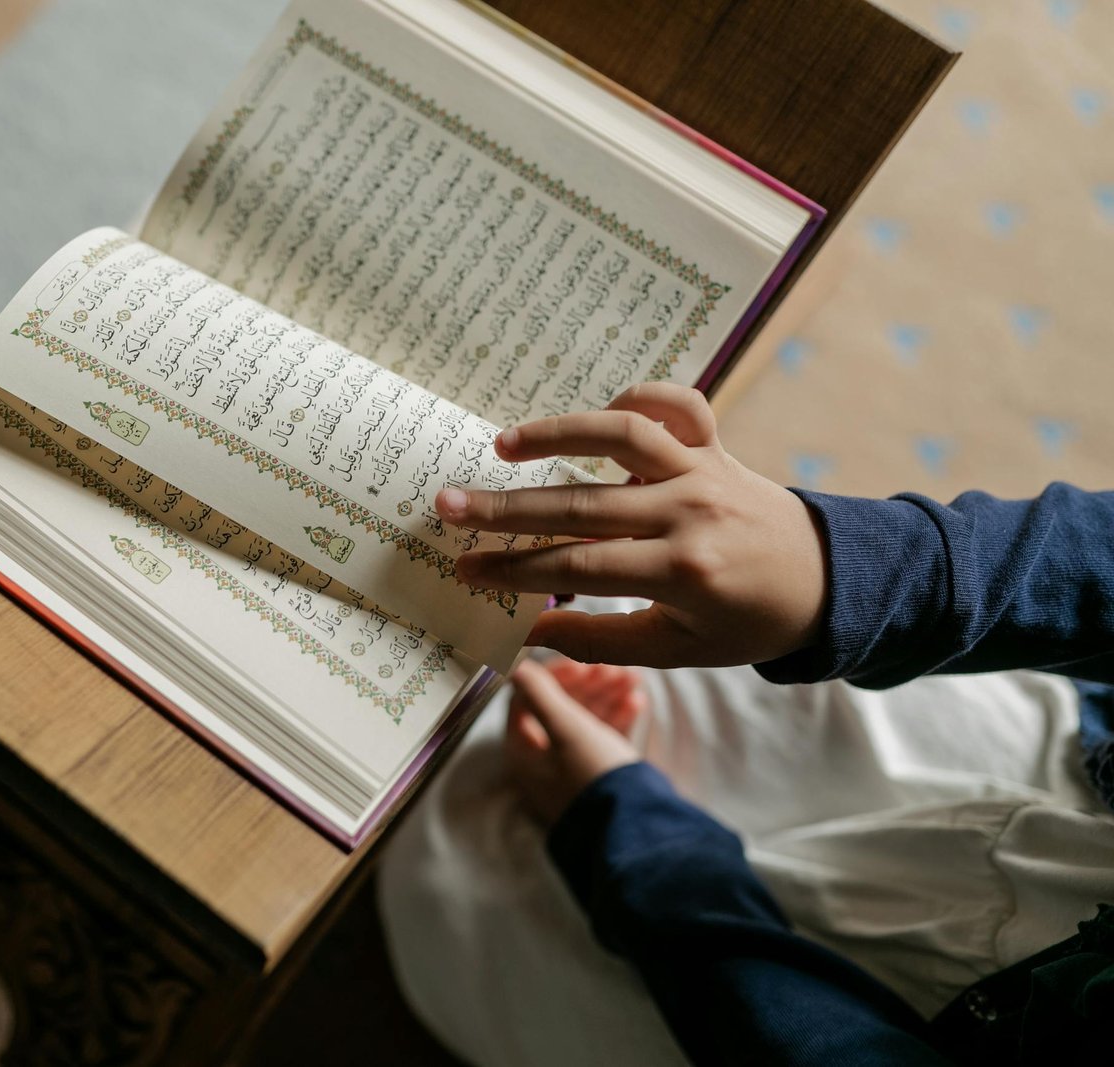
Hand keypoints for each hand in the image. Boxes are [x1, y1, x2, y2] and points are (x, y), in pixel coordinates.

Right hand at [441, 383, 827, 668]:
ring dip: (557, 435)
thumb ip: (598, 639)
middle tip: (448, 505)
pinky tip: (597, 413)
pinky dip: (638, 398)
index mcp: (682, 573)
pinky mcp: (717, 447)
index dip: (515, 570)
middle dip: (507, 509)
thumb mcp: (675, 650)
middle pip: (582, 505)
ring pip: (622, 438)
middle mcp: (691, 513)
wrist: (827, 583)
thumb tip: (525, 635)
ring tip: (501, 446)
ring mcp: (706, 472)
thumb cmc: (744, 623)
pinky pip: (677, 405)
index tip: (465, 568)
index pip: (577, 568)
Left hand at [504, 658, 643, 824]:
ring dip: (606, 696)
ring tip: (633, 678)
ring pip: (585, 720)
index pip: (526, 700)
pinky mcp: (598, 776)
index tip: (580, 663)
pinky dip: (618, 717)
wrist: (634, 826)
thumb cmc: (593, 775)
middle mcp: (542, 762)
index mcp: (523, 752)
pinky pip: (603, 738)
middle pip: (558, 708)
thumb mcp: (566, 728)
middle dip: (586, 684)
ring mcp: (570, 771)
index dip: (552, 676)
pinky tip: (637, 700)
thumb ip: (540, 693)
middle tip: (611, 667)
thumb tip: (515, 666)